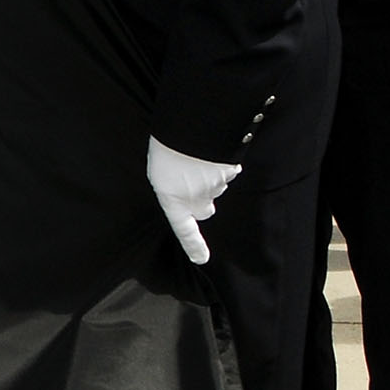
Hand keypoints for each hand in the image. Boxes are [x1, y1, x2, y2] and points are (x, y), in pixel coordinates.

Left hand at [147, 137, 242, 264]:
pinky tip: (208, 149)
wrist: (192, 128)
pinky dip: (219, 163)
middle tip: (189, 179)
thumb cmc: (167, 148)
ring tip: (193, 156)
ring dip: (207, 176)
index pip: (184, 231)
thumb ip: (173, 187)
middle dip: (202, 200)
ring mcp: (216, 186)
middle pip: (205, 208)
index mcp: (174, 201)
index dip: (193, 246)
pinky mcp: (230, 171)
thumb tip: (188, 188)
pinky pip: (226, 170)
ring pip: (215, 186)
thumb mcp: (159, 171)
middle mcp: (198, 199)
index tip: (201, 260)